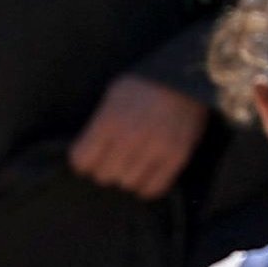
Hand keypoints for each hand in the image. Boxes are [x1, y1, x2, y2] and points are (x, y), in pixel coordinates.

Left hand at [68, 75, 208, 194]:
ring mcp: (156, 149)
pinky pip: (153, 188)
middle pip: (103, 175)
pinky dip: (146, 185)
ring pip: (127, 184)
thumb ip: (98, 125)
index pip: (82, 160)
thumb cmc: (143, 87)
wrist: (185, 78)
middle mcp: (131, 137)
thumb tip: (86, 152)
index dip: (82, 161)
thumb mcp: (112, 97)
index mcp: (110, 121)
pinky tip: (145, 172)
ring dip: (126, 176)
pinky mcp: (177, 157)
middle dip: (104, 169)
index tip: (88, 157)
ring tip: (131, 163)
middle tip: (112, 159)